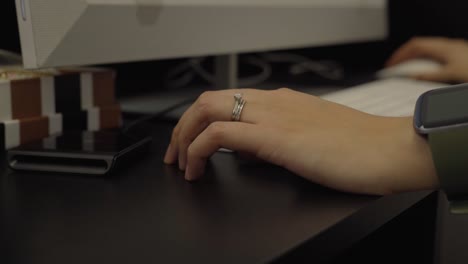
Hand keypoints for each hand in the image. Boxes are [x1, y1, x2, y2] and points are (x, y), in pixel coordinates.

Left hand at [164, 88, 437, 194]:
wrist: (390, 150)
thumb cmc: (360, 148)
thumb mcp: (311, 137)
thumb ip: (279, 138)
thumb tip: (251, 149)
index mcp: (281, 102)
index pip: (227, 100)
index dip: (200, 120)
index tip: (191, 143)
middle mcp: (272, 102)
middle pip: (208, 100)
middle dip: (183, 127)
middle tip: (176, 154)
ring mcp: (272, 116)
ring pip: (208, 110)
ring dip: (184, 137)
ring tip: (181, 163)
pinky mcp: (275, 137)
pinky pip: (220, 135)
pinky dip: (199, 150)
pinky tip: (198, 169)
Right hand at [386, 37, 467, 82]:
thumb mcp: (450, 76)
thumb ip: (429, 76)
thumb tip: (411, 76)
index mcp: (444, 48)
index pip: (415, 46)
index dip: (400, 54)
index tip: (390, 64)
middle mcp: (448, 46)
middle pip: (421, 46)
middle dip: (405, 55)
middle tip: (395, 66)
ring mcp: (454, 50)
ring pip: (429, 51)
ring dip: (416, 59)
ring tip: (407, 70)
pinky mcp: (460, 57)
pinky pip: (437, 56)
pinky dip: (426, 62)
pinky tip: (426, 72)